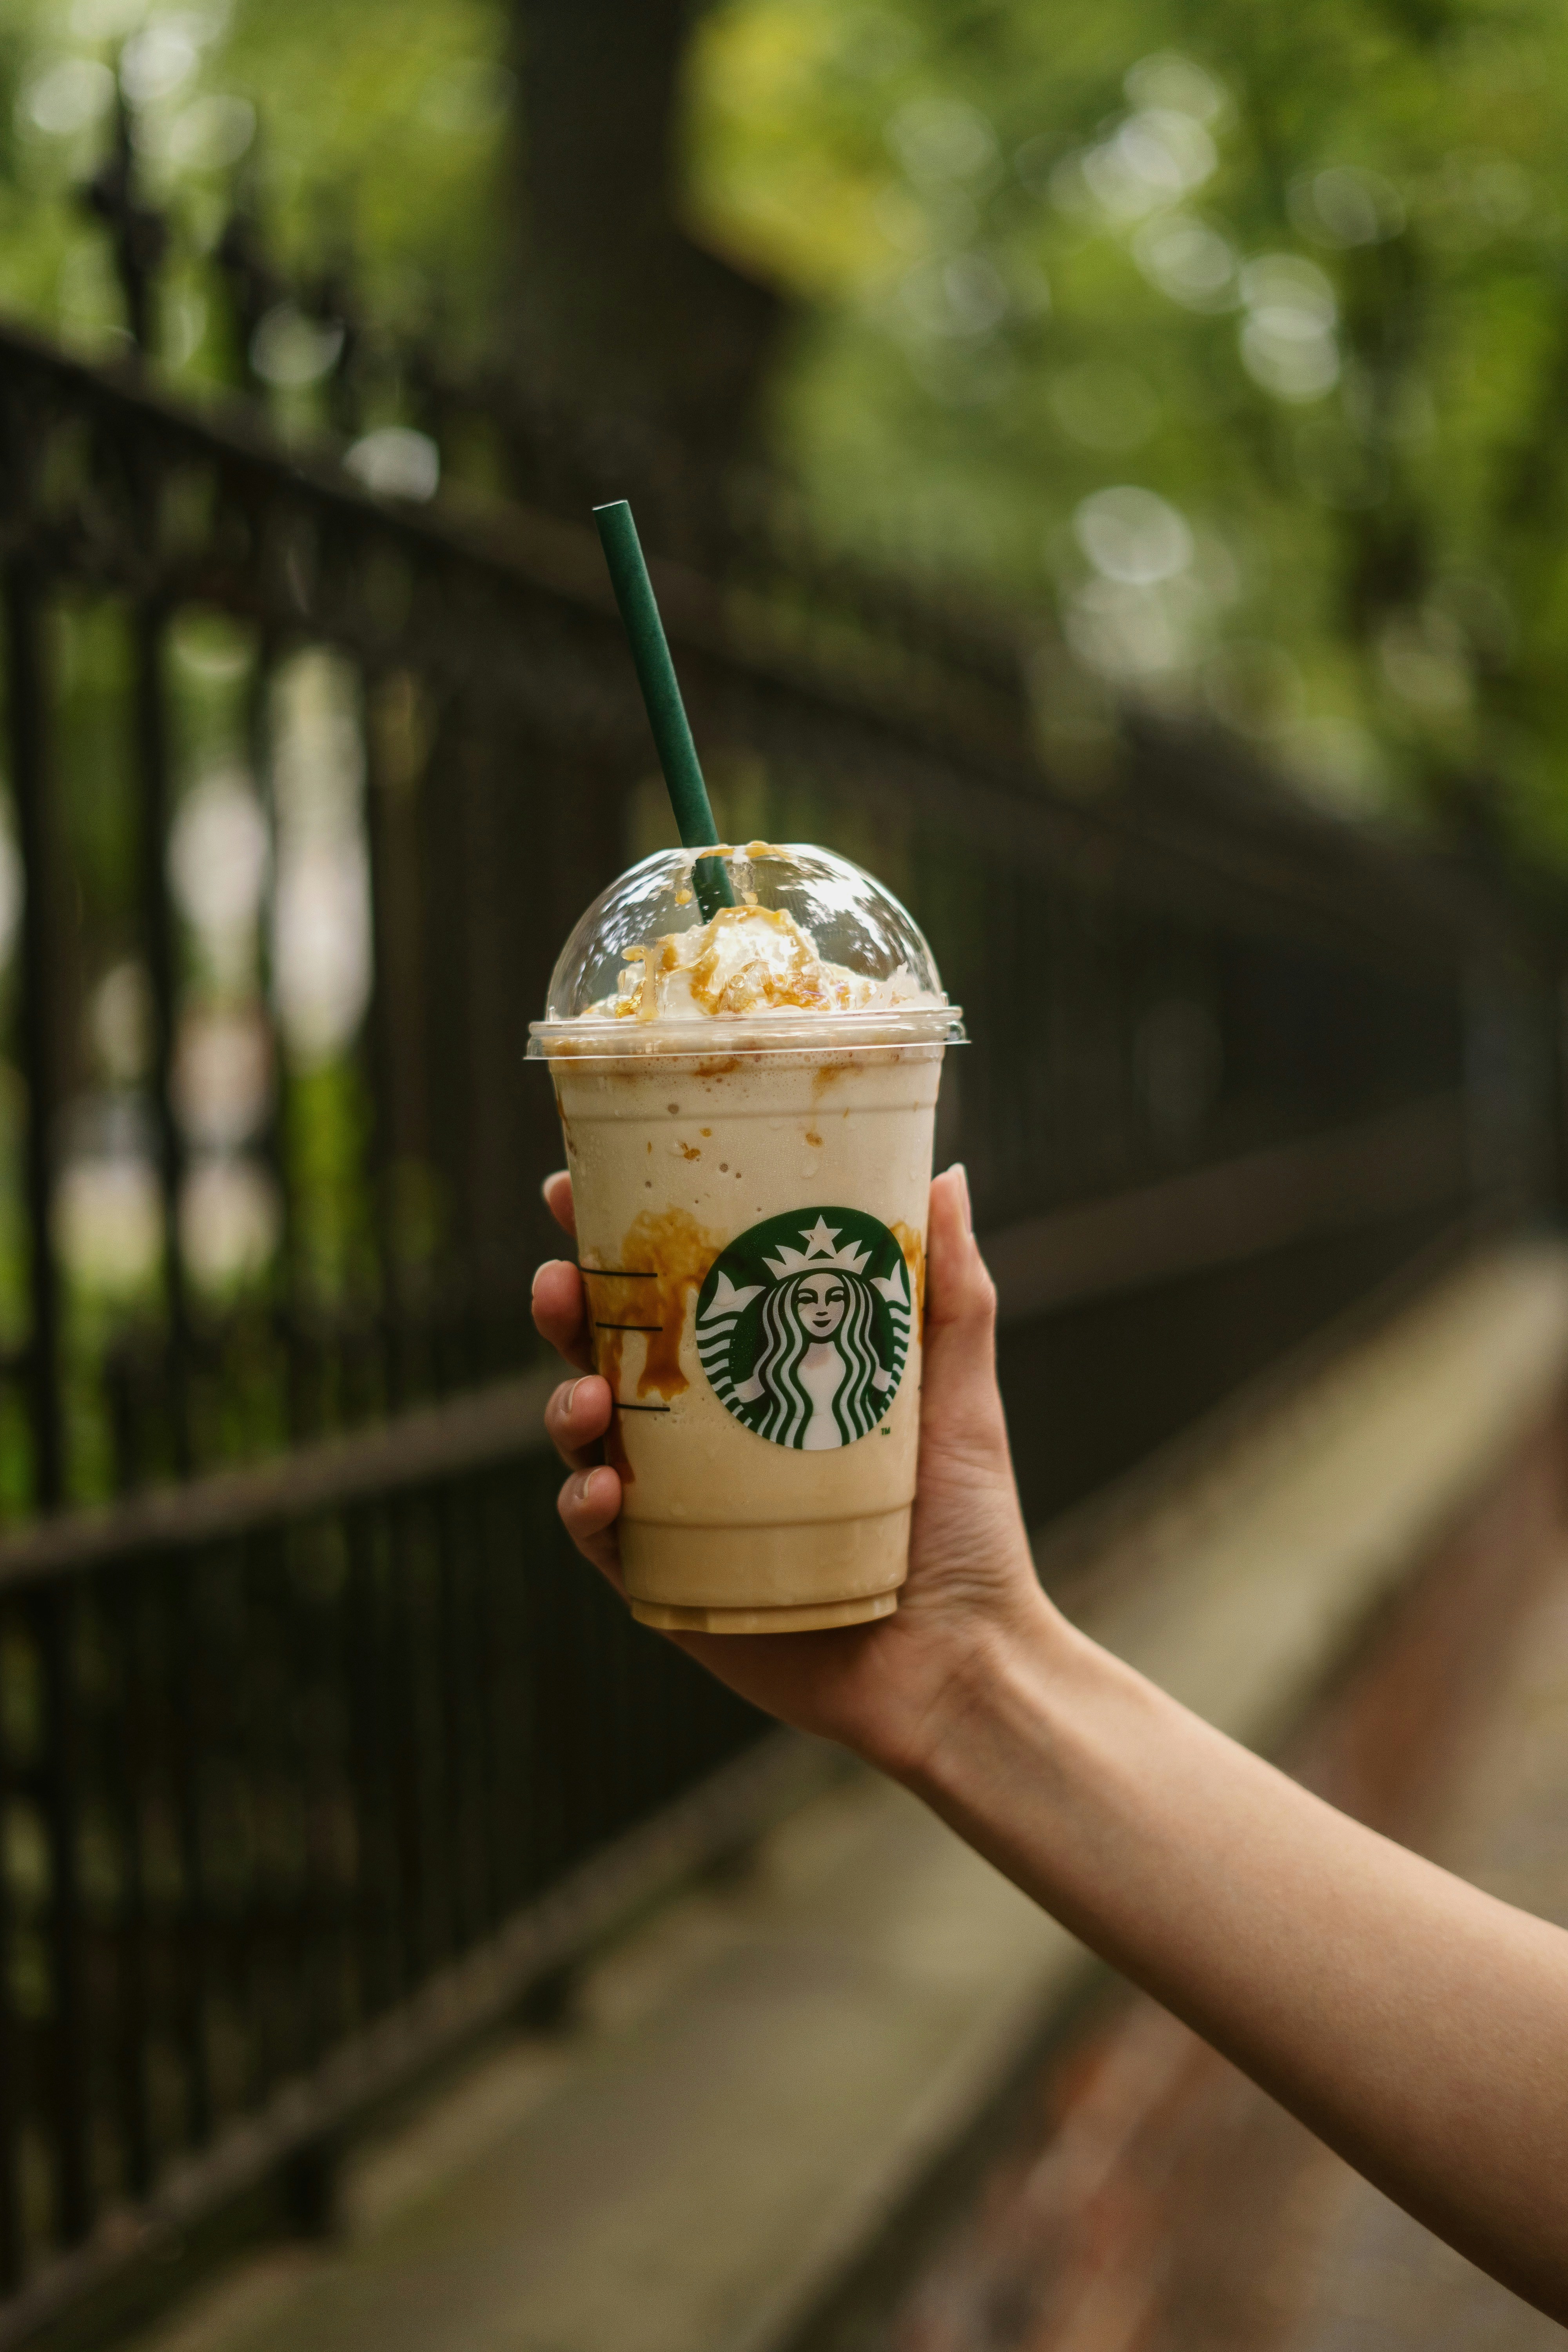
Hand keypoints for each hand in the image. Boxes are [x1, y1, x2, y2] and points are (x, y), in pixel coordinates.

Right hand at [530, 1165, 1062, 1777]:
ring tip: (586, 1393)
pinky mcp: (668, 1582)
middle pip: (603, 1352)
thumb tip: (947, 1174)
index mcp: (756, 1374)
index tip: (573, 1189)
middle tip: (556, 1281)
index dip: (609, 1240)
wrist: (963, 1657)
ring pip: (585, 1438)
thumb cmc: (967, 1526)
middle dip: (563, 1308)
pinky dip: (585, 1506)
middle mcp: (705, 1435)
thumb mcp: (959, 1393)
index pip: (668, 1291)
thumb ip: (952, 1292)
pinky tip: (606, 1487)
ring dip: (562, 1403)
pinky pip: (600, 1537)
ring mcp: (679, 1508)